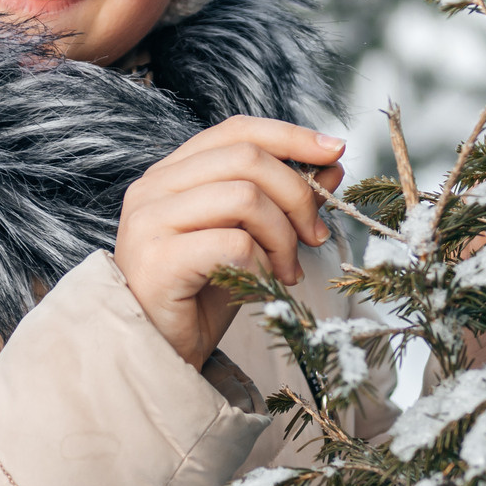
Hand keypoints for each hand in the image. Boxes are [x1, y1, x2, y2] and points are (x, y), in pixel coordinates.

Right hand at [114, 118, 346, 368]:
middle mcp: (154, 187)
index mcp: (172, 174)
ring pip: (245, 198)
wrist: (159, 354)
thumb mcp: (249, 240)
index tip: (335, 151)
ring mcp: (150, 221)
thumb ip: (281, 201)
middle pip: (247, 159)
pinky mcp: (157, 259)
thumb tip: (330, 165)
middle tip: (314, 236)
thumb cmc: (198, 297)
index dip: (290, 135)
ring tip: (287, 269)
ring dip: (283, 236)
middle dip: (298, 196)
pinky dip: (263, 264)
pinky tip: (262, 284)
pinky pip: (235, 244)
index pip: (236, 131)